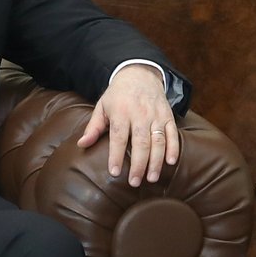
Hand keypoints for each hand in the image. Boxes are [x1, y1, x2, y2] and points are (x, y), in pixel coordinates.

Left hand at [78, 65, 176, 186]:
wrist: (140, 74)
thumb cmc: (118, 95)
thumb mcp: (102, 106)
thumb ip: (93, 127)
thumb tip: (81, 145)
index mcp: (121, 111)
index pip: (119, 137)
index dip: (116, 155)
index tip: (114, 172)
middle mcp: (140, 113)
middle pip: (140, 142)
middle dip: (138, 164)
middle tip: (134, 182)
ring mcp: (156, 115)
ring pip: (158, 141)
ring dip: (156, 161)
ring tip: (152, 178)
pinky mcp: (168, 116)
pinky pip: (173, 134)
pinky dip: (173, 148)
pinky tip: (170, 163)